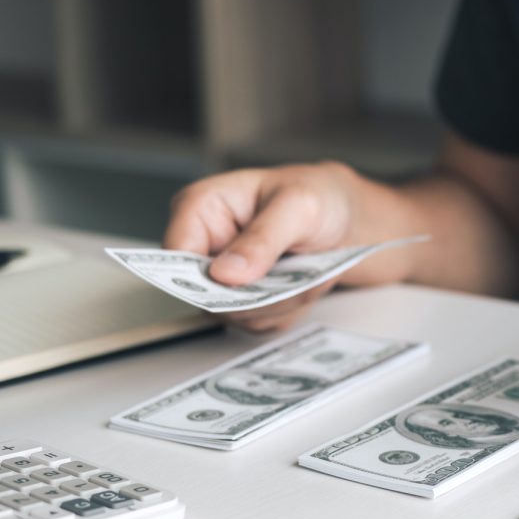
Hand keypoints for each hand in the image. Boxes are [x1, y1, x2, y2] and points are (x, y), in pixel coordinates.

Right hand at [163, 162, 365, 331]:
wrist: (343, 217)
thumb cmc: (317, 196)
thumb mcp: (297, 206)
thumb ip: (262, 238)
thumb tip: (225, 273)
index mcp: (201, 208)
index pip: (175, 256)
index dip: (203, 279)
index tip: (241, 284)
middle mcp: (205, 245)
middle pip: (206, 295)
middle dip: (256, 295)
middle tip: (291, 278)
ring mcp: (223, 276)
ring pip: (236, 315)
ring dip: (278, 302)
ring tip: (305, 273)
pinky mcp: (244, 298)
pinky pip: (258, 323)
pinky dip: (288, 309)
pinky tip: (304, 284)